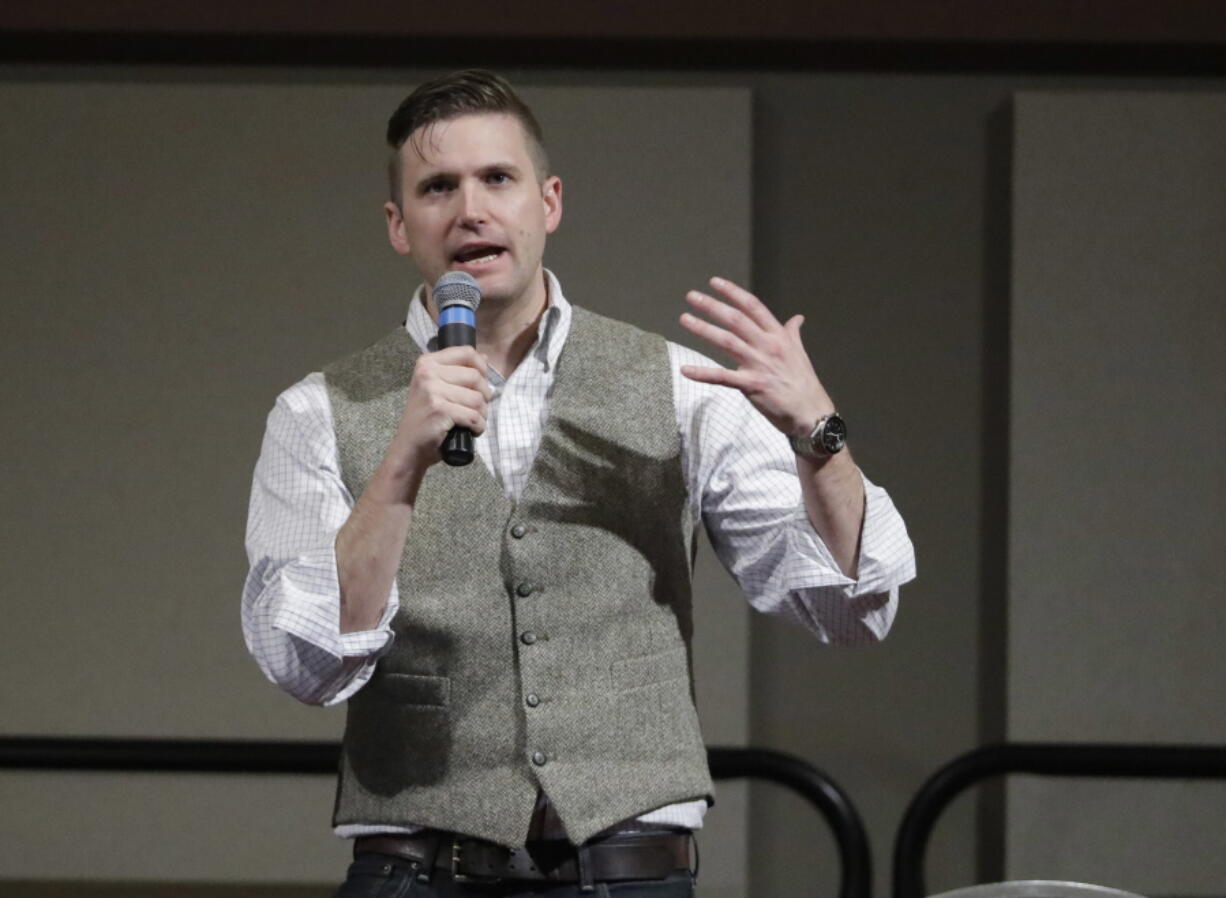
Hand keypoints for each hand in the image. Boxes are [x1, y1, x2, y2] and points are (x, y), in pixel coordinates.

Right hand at [389, 345, 491, 472]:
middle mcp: (428, 373)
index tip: (480, 383)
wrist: (409, 447)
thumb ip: (458, 371)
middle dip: (484, 396)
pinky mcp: (440, 410)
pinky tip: (472, 431)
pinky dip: (479, 427)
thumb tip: (484, 358)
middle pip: (476, 376)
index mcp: (427, 362)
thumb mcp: (437, 388)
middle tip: (476, 409)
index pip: (467, 352)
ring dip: (482, 414)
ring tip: (472, 422)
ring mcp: (433, 391)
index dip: (481, 367)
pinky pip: (474, 416)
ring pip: (477, 399)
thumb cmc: (425, 418)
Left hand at [679, 277, 833, 436]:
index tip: (714, 282)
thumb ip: (792, 333)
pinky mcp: (751, 385)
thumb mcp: (799, 352)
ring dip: (703, 329)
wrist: (811, 412)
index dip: (733, 292)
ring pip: (727, 341)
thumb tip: (797, 318)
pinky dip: (702, 373)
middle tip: (691, 296)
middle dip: (712, 306)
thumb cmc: (804, 382)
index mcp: (779, 335)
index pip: (753, 307)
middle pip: (736, 319)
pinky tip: (685, 370)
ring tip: (684, 319)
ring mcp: (759, 365)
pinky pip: (722, 377)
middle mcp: (768, 346)